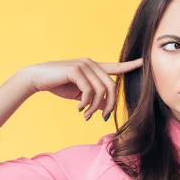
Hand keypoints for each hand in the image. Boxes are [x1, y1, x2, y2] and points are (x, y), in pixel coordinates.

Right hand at [21, 58, 142, 120]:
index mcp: (94, 67)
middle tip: (104, 117)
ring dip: (94, 107)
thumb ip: (94, 98)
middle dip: (110, 104)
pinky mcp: (76, 70)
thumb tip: (106, 108)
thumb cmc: (58, 85)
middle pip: (111, 85)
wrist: (36, 78)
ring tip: (85, 115)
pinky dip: (85, 103)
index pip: (116, 67)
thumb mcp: (79, 95)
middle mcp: (91, 63)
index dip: (130, 66)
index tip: (143, 62)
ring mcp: (84, 65)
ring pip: (100, 90)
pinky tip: (78, 108)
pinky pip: (89, 91)